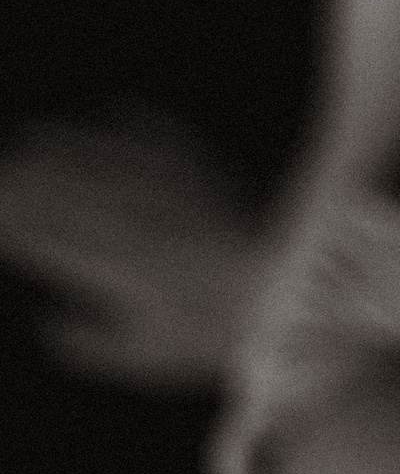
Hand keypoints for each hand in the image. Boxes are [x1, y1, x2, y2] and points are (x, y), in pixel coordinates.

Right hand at [0, 108, 260, 383]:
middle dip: (17, 180)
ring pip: (95, 152)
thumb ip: (89, 345)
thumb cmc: (221, 327)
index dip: (10, 225)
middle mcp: (130, 214)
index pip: (42, 234)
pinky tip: (109, 115)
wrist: (297, 278)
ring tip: (26, 144)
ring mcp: (166, 181)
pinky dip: (123, 123)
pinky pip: (153, 132)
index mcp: (111, 263)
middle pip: (57, 185)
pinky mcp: (202, 163)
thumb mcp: (149, 357)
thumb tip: (50, 324)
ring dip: (56, 146)